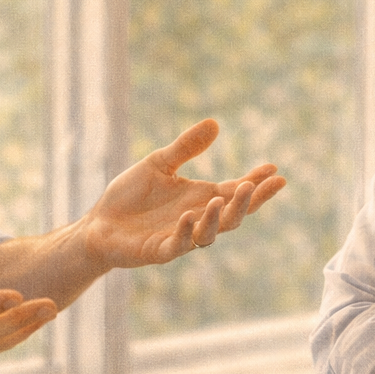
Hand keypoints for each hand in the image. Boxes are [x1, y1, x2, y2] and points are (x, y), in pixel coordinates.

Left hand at [82, 118, 286, 267]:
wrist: (98, 224)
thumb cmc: (130, 196)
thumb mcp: (159, 163)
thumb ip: (186, 147)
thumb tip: (215, 123)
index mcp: (200, 199)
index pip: (235, 192)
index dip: (256, 183)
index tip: (276, 170)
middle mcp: (196, 219)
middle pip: (232, 215)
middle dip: (248, 203)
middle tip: (258, 185)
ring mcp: (180, 237)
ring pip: (209, 233)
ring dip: (217, 217)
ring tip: (220, 198)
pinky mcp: (158, 251)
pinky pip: (178, 245)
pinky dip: (186, 232)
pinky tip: (188, 215)